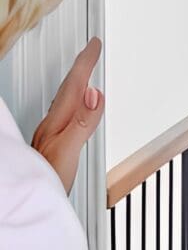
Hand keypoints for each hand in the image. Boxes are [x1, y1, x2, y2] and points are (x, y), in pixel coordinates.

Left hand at [31, 37, 104, 193]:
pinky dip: (73, 104)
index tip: (94, 45)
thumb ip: (82, 122)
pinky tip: (75, 111)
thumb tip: (95, 93)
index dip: (85, 63)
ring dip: (76, 84)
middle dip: (81, 67)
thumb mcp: (68, 151)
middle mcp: (51, 125)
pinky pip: (64, 114)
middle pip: (68, 88)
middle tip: (91, 52)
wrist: (30, 203)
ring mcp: (50, 135)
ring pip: (64, 100)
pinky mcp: (51, 146)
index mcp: (57, 122)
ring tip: (85, 73)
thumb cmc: (45, 181)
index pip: (74, 85)